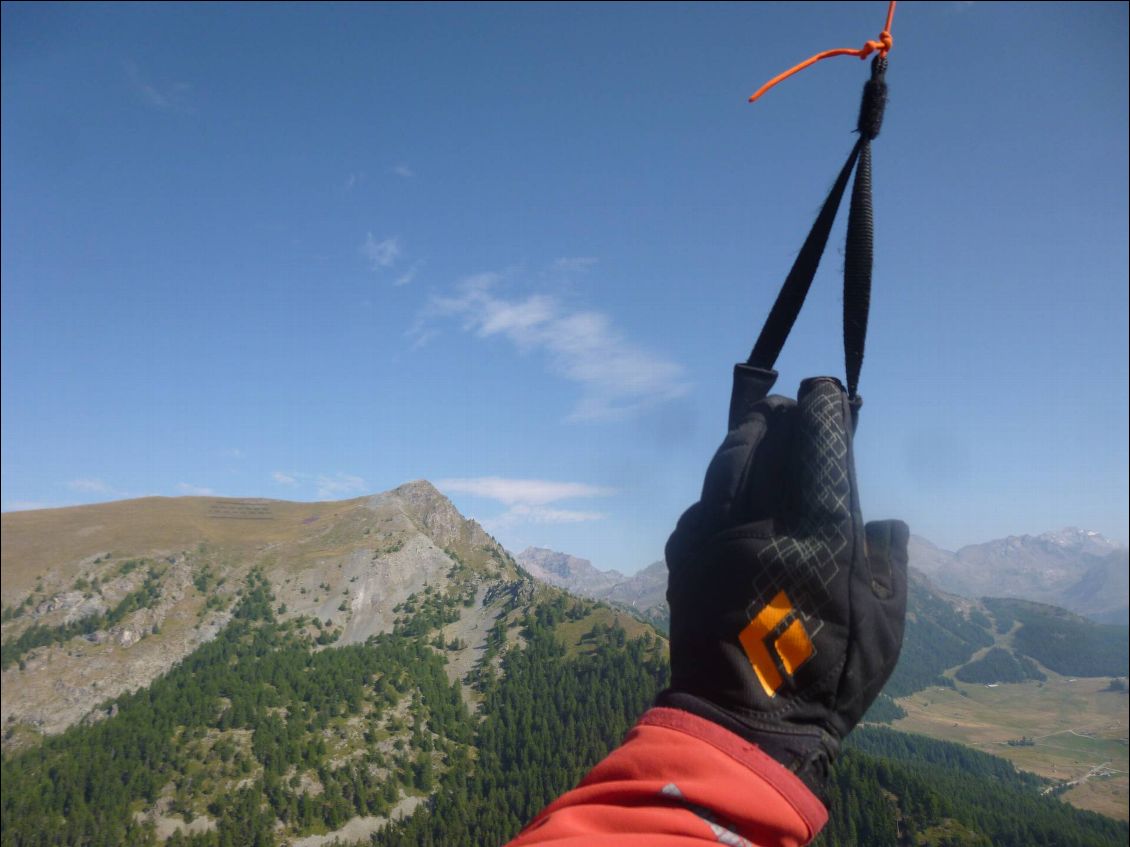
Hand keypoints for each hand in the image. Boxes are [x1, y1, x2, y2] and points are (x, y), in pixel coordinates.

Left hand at [658, 369, 907, 794]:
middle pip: (768, 444)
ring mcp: (714, 540)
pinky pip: (701, 503)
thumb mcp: (882, 632)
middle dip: (784, 415)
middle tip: (797, 402)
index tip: (830, 387)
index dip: (824, 411)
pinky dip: (719, 485)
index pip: (818, 452)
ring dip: (745, 436)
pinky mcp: (684, 559)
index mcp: (817, 541)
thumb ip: (888, 566)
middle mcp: (760, 528)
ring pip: (726, 465)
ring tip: (761, 423)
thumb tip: (887, 521)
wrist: (738, 724)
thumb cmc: (824, 685)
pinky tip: (730, 484)